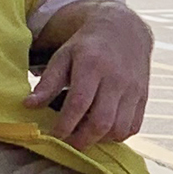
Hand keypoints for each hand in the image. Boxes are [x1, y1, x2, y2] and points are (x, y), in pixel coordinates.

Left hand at [29, 2, 152, 146]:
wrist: (124, 30)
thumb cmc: (87, 47)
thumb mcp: (63, 57)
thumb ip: (48, 82)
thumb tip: (28, 106)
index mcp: (92, 65)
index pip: (79, 103)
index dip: (65, 125)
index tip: (53, 136)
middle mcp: (116, 78)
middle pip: (101, 121)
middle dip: (82, 140)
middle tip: (68, 143)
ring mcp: (133, 89)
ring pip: (119, 128)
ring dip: (100, 140)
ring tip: (85, 135)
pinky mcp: (143, 96)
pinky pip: (133, 126)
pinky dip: (117, 135)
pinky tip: (104, 130)